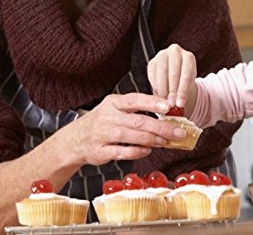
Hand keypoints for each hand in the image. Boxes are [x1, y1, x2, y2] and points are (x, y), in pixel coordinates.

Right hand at [62, 93, 186, 165]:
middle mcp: (108, 117)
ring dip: (153, 140)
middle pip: (139, 121)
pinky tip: (149, 150)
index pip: (135, 100)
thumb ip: (136, 109)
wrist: (74, 139)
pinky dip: (139, 152)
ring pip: (133, 137)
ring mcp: (103, 134)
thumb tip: (166, 112)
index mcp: (114, 102)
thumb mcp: (115, 108)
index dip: (152, 102)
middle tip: (178, 132)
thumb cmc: (103, 121)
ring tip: (167, 141)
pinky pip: (124, 152)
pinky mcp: (101, 151)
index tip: (168, 106)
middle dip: (162, 128)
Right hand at [147, 43, 196, 110]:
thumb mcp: (188, 85)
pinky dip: (155, 86)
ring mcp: (162, 54)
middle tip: (171, 104)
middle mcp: (175, 51)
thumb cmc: (184, 80)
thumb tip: (177, 105)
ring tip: (164, 102)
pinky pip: (152, 74)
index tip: (180, 103)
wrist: (175, 74)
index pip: (186, 74)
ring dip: (163, 89)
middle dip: (172, 91)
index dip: (183, 90)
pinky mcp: (152, 61)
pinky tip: (159, 94)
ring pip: (161, 73)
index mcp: (188, 56)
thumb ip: (183, 93)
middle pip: (173, 73)